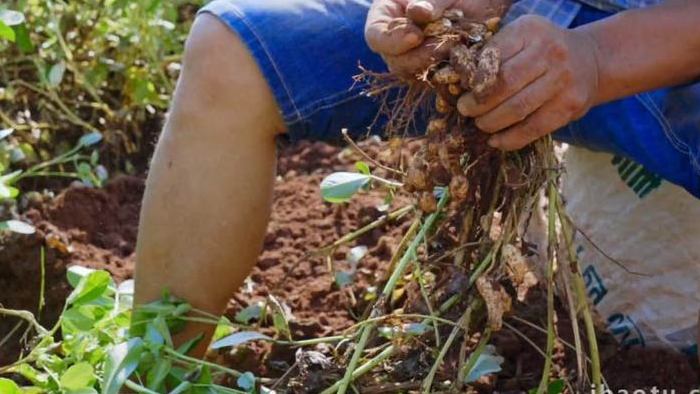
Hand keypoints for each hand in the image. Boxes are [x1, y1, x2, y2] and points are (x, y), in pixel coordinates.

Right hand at [365, 0, 508, 76]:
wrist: (476, 1)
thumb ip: (428, 0)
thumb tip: (418, 12)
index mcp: (385, 18)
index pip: (376, 36)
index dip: (393, 41)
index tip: (416, 36)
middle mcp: (396, 43)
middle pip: (395, 62)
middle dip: (418, 57)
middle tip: (443, 46)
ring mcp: (415, 59)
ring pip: (416, 75)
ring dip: (436, 65)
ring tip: (457, 49)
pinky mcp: (435, 70)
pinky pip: (437, 79)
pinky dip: (450, 73)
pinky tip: (464, 63)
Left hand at [456, 15, 600, 149]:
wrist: (591, 59)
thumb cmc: (542, 50)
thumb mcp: (521, 38)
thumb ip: (496, 54)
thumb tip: (462, 81)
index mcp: (530, 31)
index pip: (493, 58)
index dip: (474, 79)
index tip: (464, 89)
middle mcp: (550, 52)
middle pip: (504, 85)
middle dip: (478, 103)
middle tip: (466, 110)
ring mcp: (563, 80)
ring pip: (517, 109)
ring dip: (491, 122)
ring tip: (480, 124)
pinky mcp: (570, 106)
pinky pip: (534, 128)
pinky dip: (511, 139)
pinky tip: (496, 141)